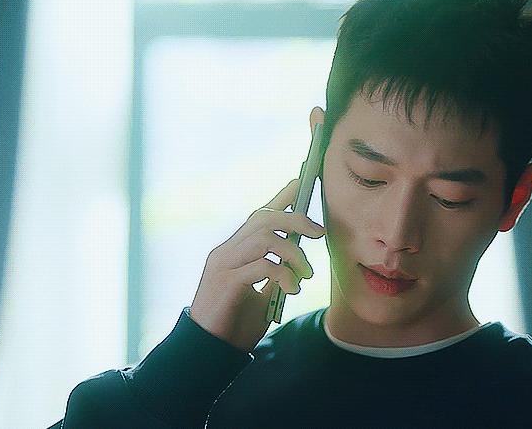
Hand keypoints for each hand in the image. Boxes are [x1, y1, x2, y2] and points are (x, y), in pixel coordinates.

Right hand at [189, 179, 325, 351]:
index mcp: (235, 250)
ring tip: (306, 275)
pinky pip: (261, 265)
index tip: (303, 181)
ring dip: (293, 253)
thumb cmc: (236, 321)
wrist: (211, 350)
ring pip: (264, 238)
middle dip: (296, 220)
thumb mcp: (262, 293)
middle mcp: (226, 251)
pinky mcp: (225, 282)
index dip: (282, 197)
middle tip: (319, 233)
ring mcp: (223, 264)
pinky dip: (283, 274)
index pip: (259, 214)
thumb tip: (298, 256)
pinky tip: (291, 290)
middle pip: (263, 219)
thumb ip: (274, 272)